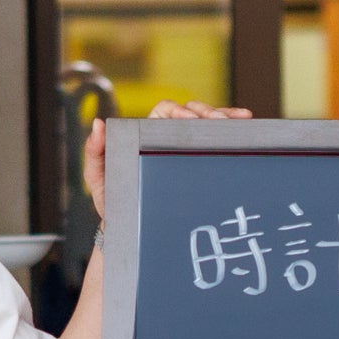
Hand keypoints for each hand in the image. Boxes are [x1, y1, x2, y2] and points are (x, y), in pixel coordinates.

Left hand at [84, 98, 252, 210]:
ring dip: (225, 118)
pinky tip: (244, 127)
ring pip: (207, 125)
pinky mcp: (196, 162)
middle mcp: (166, 136)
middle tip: (223, 121)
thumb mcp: (97, 178)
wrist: (129, 227)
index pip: (166, 111)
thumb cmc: (113, 201)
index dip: (180, 111)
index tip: (191, 120)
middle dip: (210, 113)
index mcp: (145, 133)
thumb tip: (99, 124)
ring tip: (242, 119)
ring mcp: (182, 149)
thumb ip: (95, 151)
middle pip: (192, 113)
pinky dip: (230, 132)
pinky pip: (214, 142)